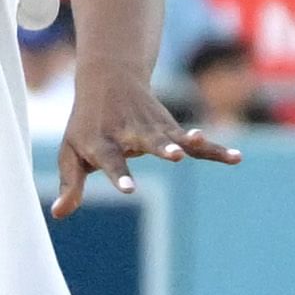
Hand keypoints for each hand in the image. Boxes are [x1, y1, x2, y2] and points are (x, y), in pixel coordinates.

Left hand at [53, 58, 237, 214]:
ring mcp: (152, 128)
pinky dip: (214, 149)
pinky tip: (235, 158)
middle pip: (146, 141)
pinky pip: (194, 143)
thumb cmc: (85, 125)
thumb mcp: (70, 152)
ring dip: (189, 142)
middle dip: (161, 148)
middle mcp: (129, 132)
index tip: (129, 189)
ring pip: (173, 137)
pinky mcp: (170, 128)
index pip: (110, 160)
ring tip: (201, 144)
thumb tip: (58, 215)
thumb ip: (70, 184)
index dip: (119, 174)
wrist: (108, 80)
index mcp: (101, 140)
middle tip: (175, 156)